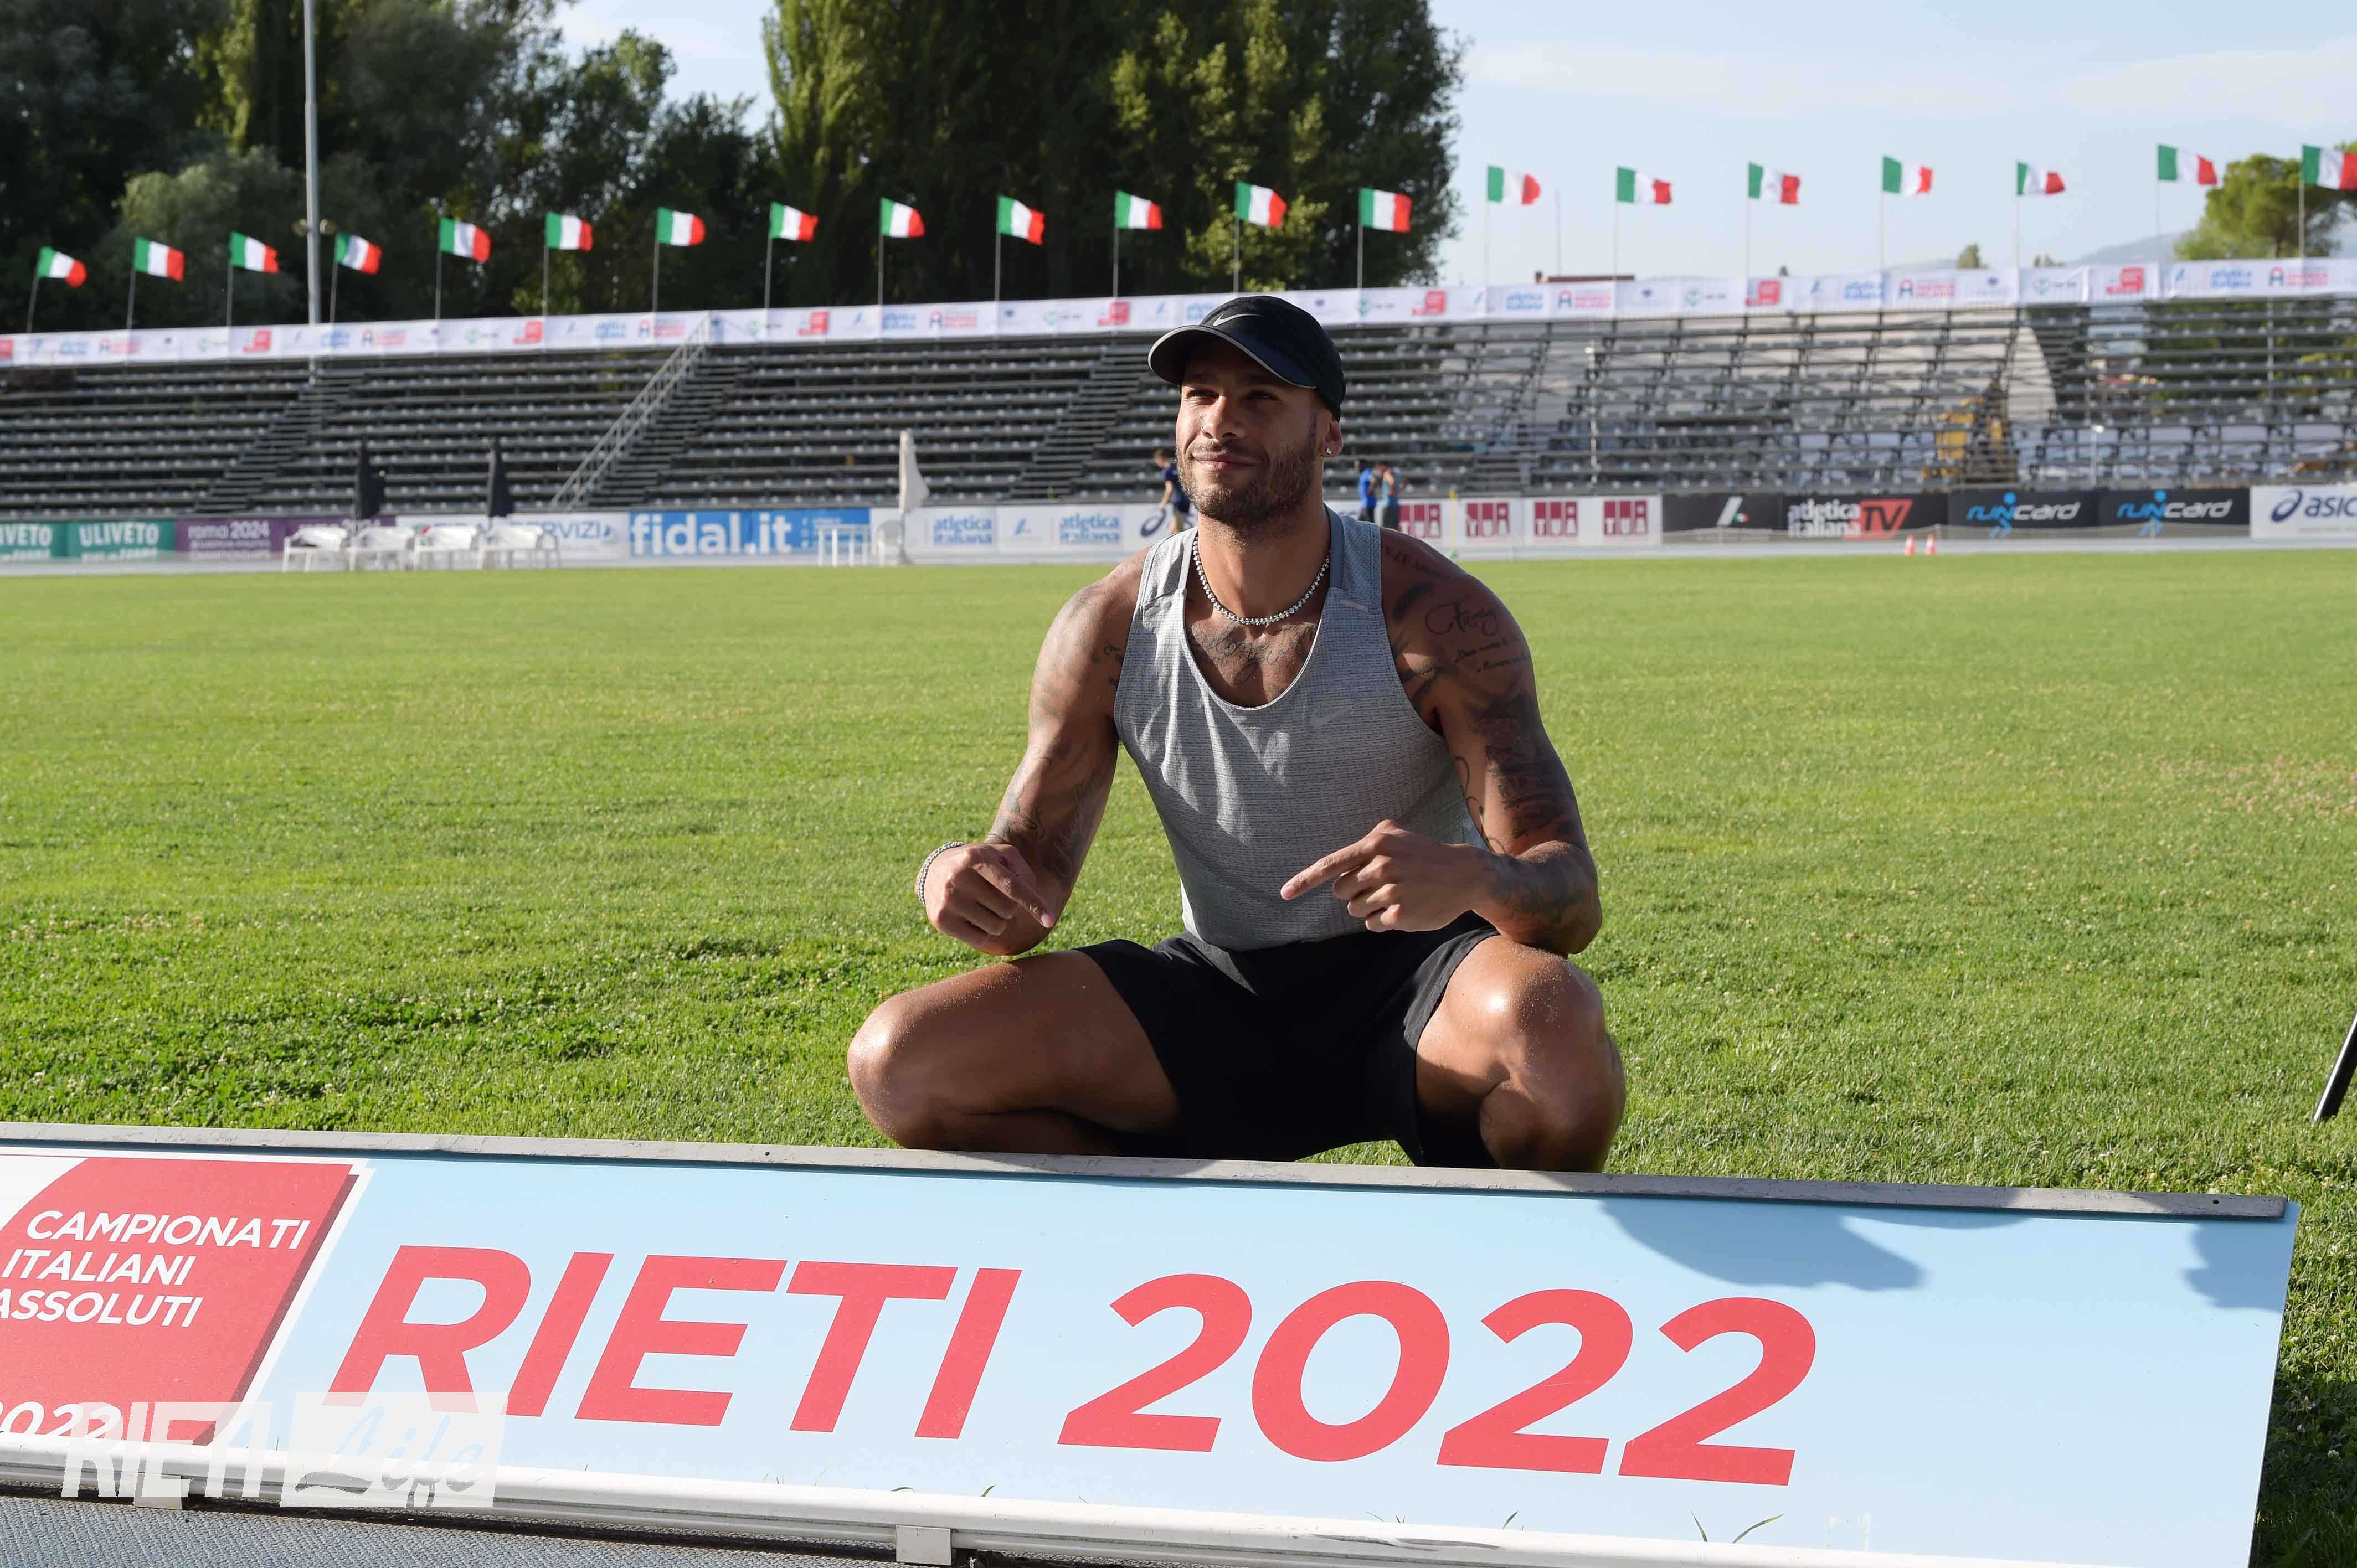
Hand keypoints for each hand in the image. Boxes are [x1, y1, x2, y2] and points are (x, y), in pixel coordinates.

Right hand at [924, 841, 1058, 951]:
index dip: (1034, 904)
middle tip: (992, 895)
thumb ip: (1021, 868)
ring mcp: (948, 901)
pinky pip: (980, 939)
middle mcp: (959, 878)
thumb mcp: (998, 855)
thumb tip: (1030, 891)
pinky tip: (972, 917)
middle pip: (1007, 909)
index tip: (1051, 920)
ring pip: (996, 926)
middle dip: (1008, 906)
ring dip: (997, 920)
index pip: (1012, 887)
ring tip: (982, 905)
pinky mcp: (941, 920)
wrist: (934, 872)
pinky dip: (984, 931)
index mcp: (977, 858)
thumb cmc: (977, 863)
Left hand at [1280, 819, 1484, 932]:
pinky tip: (1403, 908)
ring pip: (1355, 910)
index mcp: (1376, 845)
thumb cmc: (1425, 854)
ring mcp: (1392, 892)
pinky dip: (1382, 920)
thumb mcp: (1396, 835)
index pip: (1331, 866)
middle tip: (1381, 884)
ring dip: (1369, 906)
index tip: (1284, 893)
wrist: (1465, 874)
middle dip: (1355, 891)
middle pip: (1342, 892)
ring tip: (1396, 895)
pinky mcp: (1401, 915)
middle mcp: (1381, 866)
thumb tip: (1338, 869)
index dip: (1304, 881)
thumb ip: (1366, 844)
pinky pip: (1372, 924)